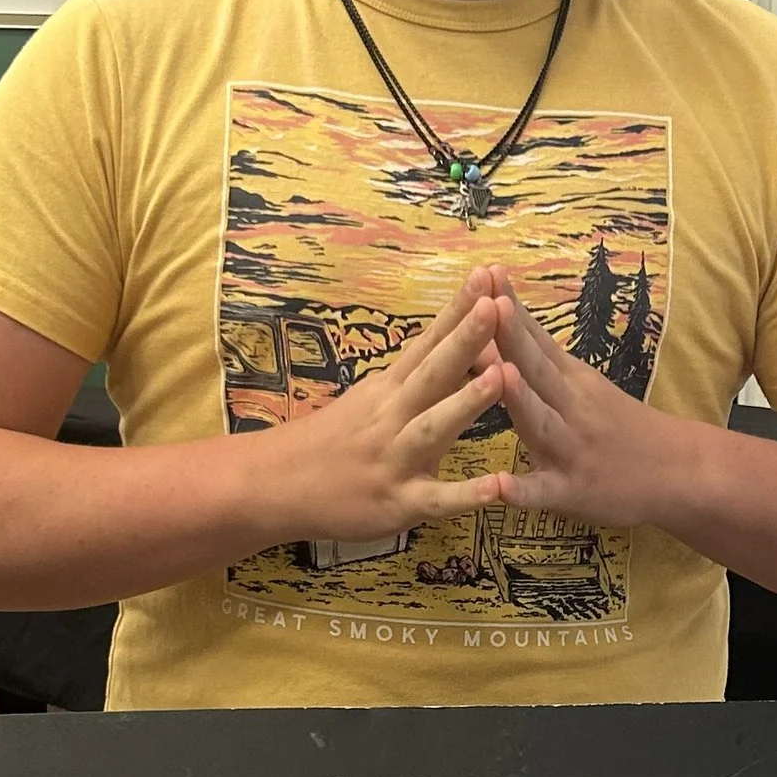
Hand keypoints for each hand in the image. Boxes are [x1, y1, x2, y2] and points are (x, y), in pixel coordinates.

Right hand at [248, 269, 504, 545]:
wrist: (273, 486)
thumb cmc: (333, 441)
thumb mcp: (372, 399)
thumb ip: (419, 379)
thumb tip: (465, 347)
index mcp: (390, 388)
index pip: (429, 341)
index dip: (458, 309)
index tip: (487, 274)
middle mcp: (392, 415)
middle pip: (433, 372)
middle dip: (466, 338)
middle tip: (497, 304)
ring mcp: (395, 458)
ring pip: (434, 427)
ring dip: (467, 401)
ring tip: (503, 376)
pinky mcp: (398, 503)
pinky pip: (436, 499)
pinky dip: (466, 495)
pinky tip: (498, 487)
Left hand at [472, 275, 692, 526]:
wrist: (680, 471)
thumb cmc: (623, 427)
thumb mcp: (584, 385)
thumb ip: (541, 360)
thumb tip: (496, 325)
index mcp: (573, 380)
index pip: (538, 338)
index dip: (511, 309)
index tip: (485, 274)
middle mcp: (572, 408)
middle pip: (538, 369)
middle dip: (511, 337)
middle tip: (485, 304)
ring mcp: (572, 450)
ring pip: (542, 422)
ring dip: (521, 398)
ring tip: (498, 374)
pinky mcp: (572, 493)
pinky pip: (544, 493)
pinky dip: (522, 491)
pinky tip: (500, 487)